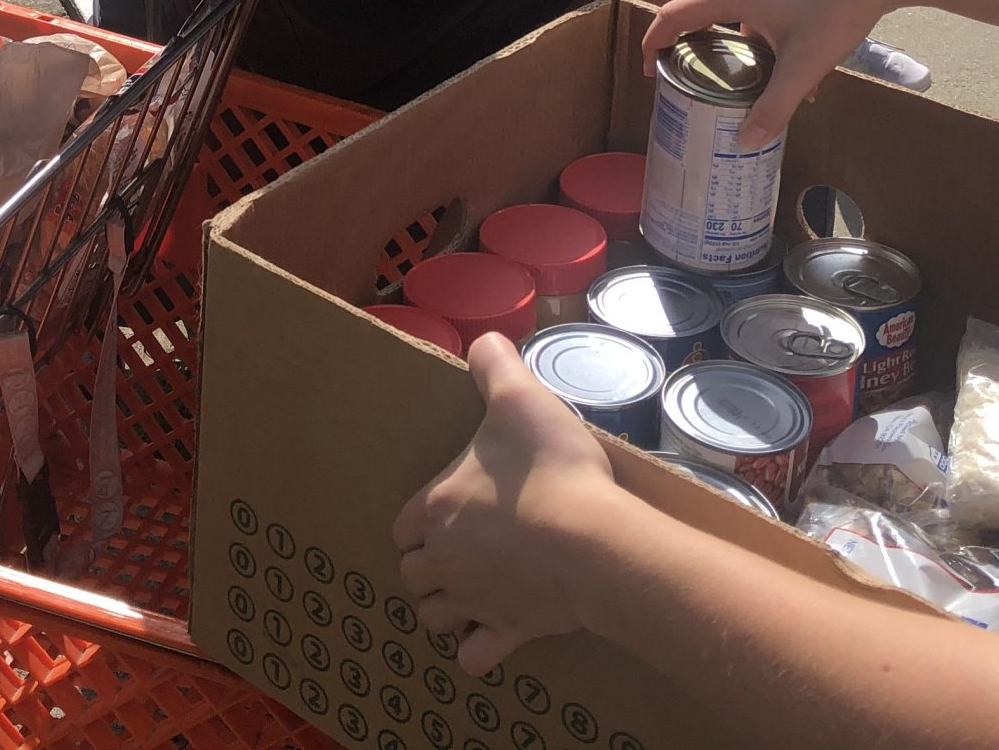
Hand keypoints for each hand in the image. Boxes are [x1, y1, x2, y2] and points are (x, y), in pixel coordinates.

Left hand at [392, 335, 621, 675]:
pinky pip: (475, 658)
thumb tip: (484, 340)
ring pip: (434, 618)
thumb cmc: (552, 467)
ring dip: (446, 609)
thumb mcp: (521, 398)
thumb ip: (496, 365)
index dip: (419, 521)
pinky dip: (477, 652)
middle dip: (428, 567)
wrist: (596, 540)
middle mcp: (444, 560)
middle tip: (458, 553)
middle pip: (413, 575)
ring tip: (469, 595)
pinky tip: (490, 639)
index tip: (444, 513)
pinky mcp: (510, 632)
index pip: (402, 526)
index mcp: (436, 506)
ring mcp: (475, 601)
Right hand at [640, 0, 902, 145]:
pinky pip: (753, 5)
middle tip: (686, 80)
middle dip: (689, 47)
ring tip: (736, 78)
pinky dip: (755, 33)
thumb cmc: (836, 9)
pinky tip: (784, 62)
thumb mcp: (803, 65)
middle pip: (697, 11)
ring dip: (728, 43)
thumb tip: (746, 142)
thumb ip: (773, 106)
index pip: (673, 16)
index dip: (653, 42)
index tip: (649, 70)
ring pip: (729, 10)